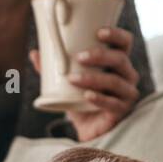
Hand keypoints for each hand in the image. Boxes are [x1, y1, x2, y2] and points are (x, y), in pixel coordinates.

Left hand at [30, 26, 140, 141]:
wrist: (88, 128)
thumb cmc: (81, 99)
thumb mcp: (67, 82)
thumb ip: (53, 68)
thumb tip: (34, 53)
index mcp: (118, 62)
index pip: (124, 42)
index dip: (115, 35)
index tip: (98, 32)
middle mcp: (127, 75)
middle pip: (120, 59)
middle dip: (100, 56)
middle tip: (78, 57)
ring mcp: (127, 93)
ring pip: (115, 81)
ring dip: (93, 78)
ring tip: (72, 79)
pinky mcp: (123, 110)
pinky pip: (113, 104)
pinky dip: (99, 99)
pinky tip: (87, 96)